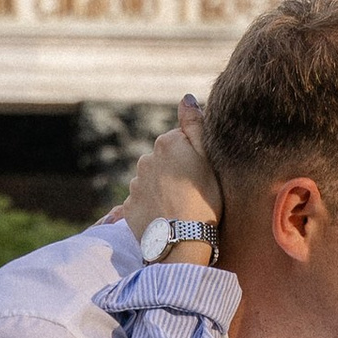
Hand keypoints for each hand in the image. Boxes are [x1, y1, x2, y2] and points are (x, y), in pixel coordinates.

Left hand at [117, 96, 223, 238]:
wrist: (183, 240)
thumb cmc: (205, 198)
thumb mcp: (209, 158)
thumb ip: (196, 126)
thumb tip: (186, 98)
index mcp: (166, 144)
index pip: (180, 142)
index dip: (193, 157)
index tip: (202, 174)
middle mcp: (145, 160)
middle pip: (164, 161)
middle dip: (175, 172)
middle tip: (194, 193)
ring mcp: (135, 184)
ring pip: (152, 182)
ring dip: (163, 190)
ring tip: (180, 208)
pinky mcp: (129, 207)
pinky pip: (143, 202)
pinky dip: (153, 208)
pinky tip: (167, 218)